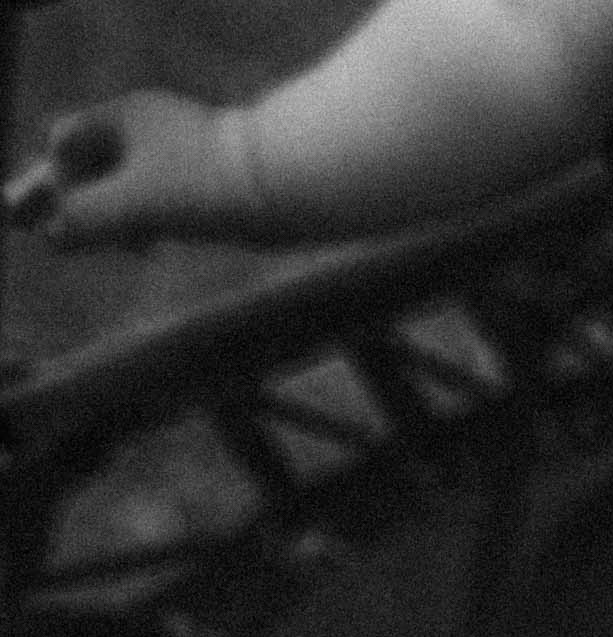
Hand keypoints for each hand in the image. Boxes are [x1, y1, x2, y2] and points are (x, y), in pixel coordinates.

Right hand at [5, 90, 251, 247]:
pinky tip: (141, 248)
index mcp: (126, 118)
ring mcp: (183, 154)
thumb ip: (85, 219)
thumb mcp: (132, 206)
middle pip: (92, 162)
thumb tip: (52, 236)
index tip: (31, 214)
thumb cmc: (207, 188)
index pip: (65, 142)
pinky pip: (161, 200)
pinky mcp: (211, 183)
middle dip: (62, 196)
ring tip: (82, 244)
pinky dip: (142, 222)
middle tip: (22, 223)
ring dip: (103, 214)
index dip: (47, 177)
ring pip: (128, 184)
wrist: (292, 187)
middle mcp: (151, 129)